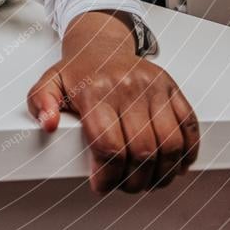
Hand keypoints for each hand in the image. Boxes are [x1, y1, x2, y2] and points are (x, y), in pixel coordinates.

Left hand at [26, 13, 199, 193]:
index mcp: (95, 91)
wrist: (102, 43)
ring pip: (170, 144)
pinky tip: (174, 165)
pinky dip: (187, 153)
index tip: (101, 185)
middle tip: (124, 186)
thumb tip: (47, 124)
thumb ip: (40, 102)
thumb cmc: (78, 72)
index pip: (108, 146)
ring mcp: (153, 87)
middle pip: (142, 151)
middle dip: (134, 181)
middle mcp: (127, 88)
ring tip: (148, 181)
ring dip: (162, 174)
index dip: (107, 176)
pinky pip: (189, 126)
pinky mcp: (171, 87)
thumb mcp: (50, 82)